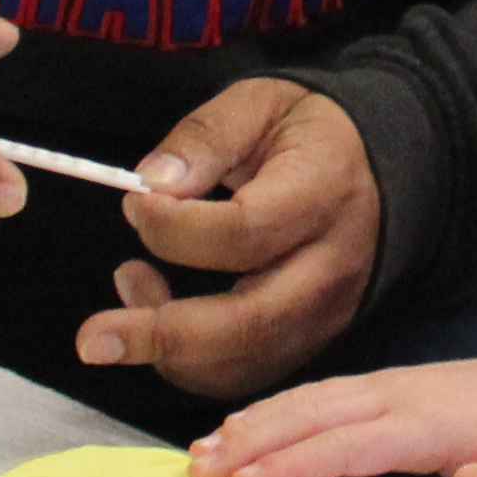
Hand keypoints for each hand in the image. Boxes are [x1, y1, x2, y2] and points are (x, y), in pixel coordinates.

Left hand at [74, 78, 383, 398]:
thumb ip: (205, 138)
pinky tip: (160, 310)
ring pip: (242, 364)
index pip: (244, 233)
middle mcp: (330, 267)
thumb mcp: (260, 104)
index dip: (174, 229)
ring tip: (131, 285)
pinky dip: (189, 361)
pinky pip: (245, 372)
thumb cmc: (312, 131)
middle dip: (161, 337)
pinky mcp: (310, 340)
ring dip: (168, 349)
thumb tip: (152, 184)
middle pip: (248, 325)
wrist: (384, 167)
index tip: (134, 201)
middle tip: (92, 337)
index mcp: (321, 195)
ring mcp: (325, 314)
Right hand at [191, 354, 476, 476]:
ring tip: (200, 453)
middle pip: (316, 414)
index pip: (353, 442)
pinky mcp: (388, 390)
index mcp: (433, 422)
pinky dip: (277, 411)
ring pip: (311, 400)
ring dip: (254, 423)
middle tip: (196, 470)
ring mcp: (392, 388)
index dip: (299, 460)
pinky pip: (321, 396)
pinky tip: (245, 429)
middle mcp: (402, 396)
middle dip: (253, 439)